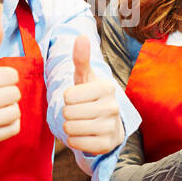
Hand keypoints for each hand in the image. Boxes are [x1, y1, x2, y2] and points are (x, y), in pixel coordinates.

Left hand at [62, 34, 123, 155]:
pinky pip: (76, 143)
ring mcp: (111, 126)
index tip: (79, 98)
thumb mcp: (85, 78)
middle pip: (68, 112)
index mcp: (107, 87)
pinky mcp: (107, 144)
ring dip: (70, 127)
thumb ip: (81, 58)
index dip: (68, 98)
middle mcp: (113, 106)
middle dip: (68, 113)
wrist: (108, 123)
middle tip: (80, 112)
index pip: (68, 96)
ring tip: (82, 123)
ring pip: (70, 128)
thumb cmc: (92, 97)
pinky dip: (75, 140)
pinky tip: (85, 135)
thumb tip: (81, 36)